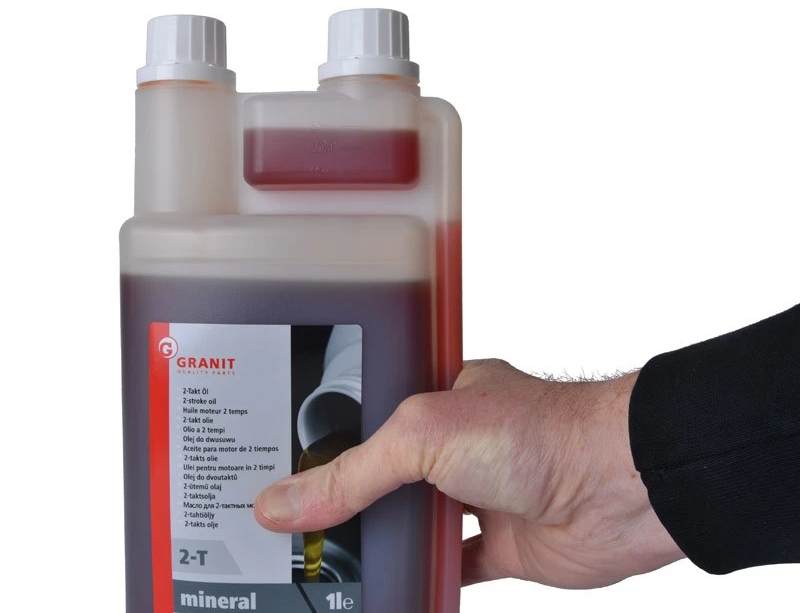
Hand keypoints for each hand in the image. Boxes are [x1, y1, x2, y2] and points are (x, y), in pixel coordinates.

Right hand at [254, 359, 683, 587]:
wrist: (618, 485)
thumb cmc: (538, 431)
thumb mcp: (424, 436)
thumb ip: (353, 473)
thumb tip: (284, 502)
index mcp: (436, 400)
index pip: (365, 421)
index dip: (324, 444)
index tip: (279, 469)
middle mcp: (455, 445)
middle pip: (384, 477)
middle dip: (345, 500)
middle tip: (291, 526)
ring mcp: (476, 494)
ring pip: (412, 524)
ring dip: (379, 543)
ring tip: (322, 563)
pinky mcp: (498, 543)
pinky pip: (449, 566)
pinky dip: (422, 579)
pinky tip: (385, 589)